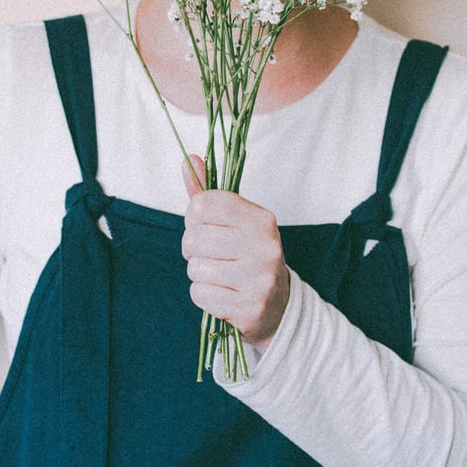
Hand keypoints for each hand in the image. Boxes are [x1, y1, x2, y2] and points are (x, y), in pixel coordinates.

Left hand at [182, 156, 289, 351]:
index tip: (206, 226)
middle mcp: (265, 246)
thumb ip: (208, 194)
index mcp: (262, 219)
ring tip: (220, 275)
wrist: (278, 306)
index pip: (204, 204)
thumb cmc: (246, 256)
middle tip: (212, 255)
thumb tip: (188, 159)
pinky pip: (200, 294)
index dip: (195, 217)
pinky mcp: (250, 308)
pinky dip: (204, 295)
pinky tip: (223, 294)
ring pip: (195, 268)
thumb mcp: (234, 223)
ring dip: (199, 274)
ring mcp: (260, 279)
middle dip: (193, 249)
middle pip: (194, 238)